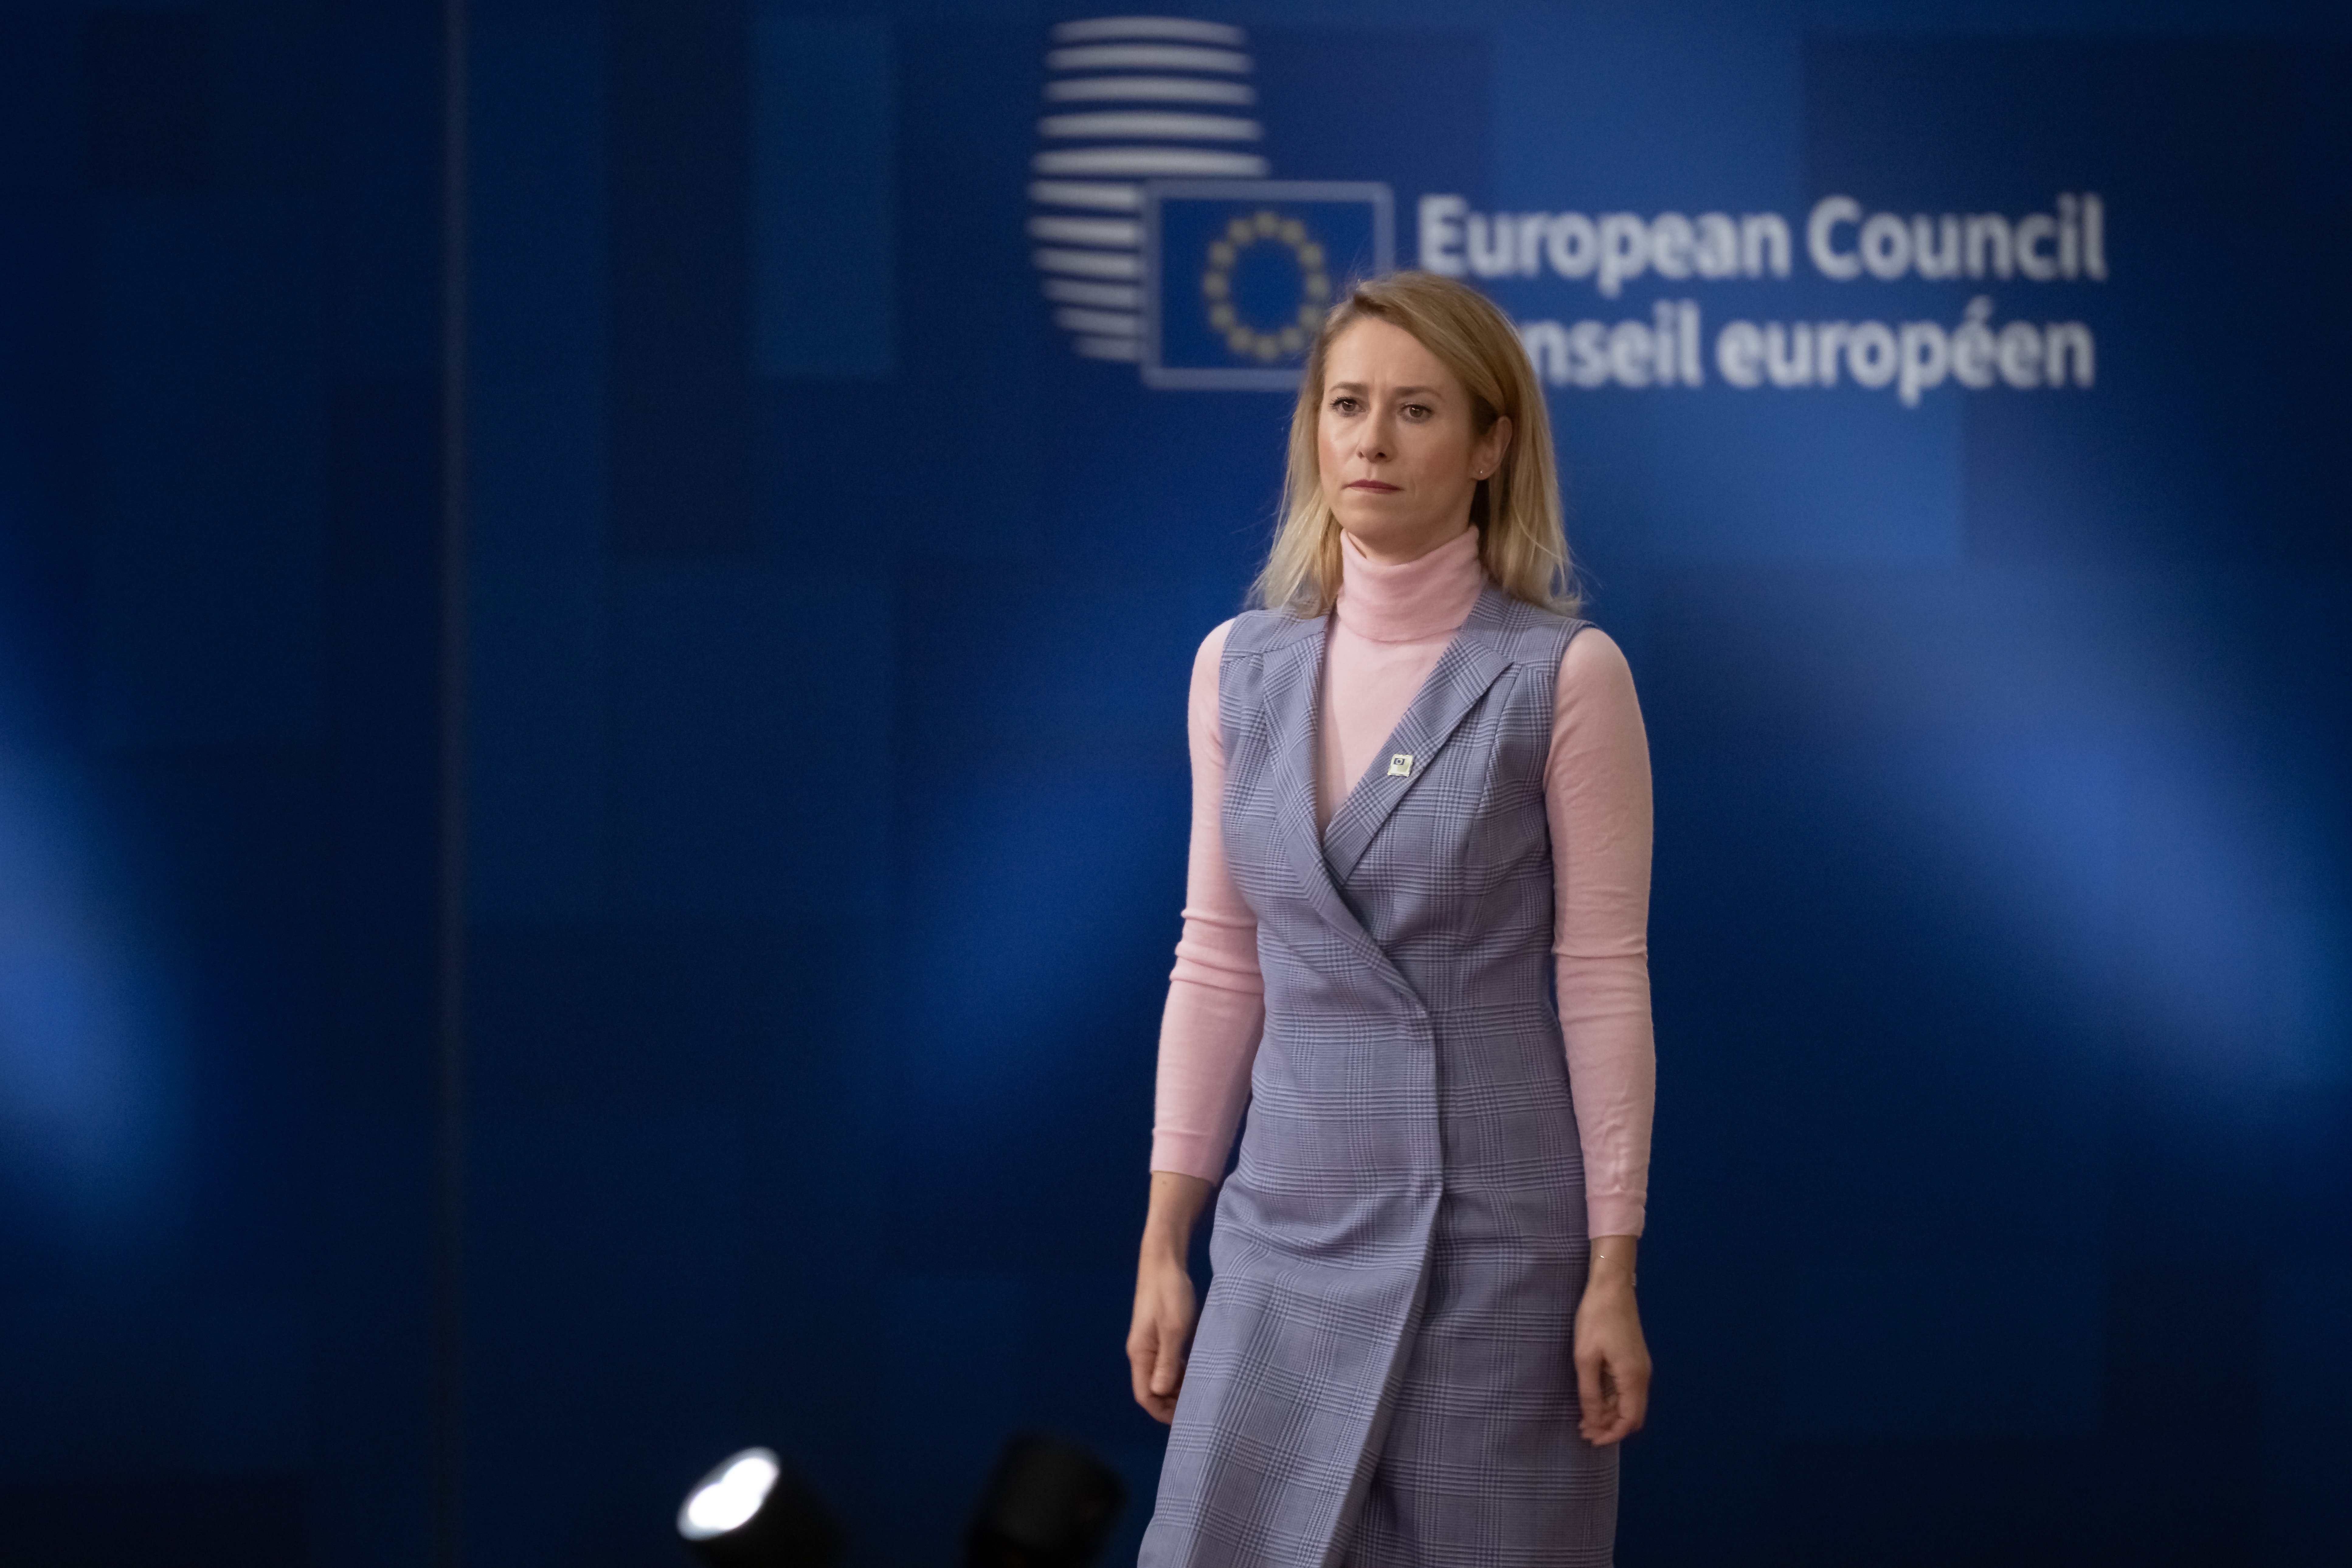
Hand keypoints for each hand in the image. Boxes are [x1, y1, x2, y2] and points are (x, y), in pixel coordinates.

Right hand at [1127, 1250, 1197, 1422]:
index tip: (1186, 1421)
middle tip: (1199, 1412)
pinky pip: (1167, 1363)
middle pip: (1152, 1389)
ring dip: (1177, 1389)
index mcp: (1140, 1353)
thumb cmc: (1170, 1292)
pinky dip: (1179, 1374)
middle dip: (1171, 1404)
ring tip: (1201, 1397)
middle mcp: (1142, 1352)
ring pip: (1161, 1377)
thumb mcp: (1174, 1328)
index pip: (1145, 1395)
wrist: (1164, 1260)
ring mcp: (1150, 1343)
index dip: (1162, 1412)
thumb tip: (1161, 1393)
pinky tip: (1197, 1374)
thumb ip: (1167, 1362)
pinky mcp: (1160, 1334)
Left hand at [1574, 1240, 1650, 1444]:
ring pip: (1628, 1402)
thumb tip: (1594, 1421)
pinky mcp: (1633, 1359)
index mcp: (1632, 1378)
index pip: (1629, 1420)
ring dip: (1610, 1413)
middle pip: (1632, 1415)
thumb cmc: (1596, 1320)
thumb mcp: (1586, 1358)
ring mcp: (1639, 1367)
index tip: (1591, 1440)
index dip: (1611, 1435)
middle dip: (1611, 1427)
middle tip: (1585, 1432)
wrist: (1611, 1287)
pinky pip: (1626, 1389)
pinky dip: (1612, 1399)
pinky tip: (1594, 1399)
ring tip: (1584, 1420)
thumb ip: (1590, 1393)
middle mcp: (1641, 1376)